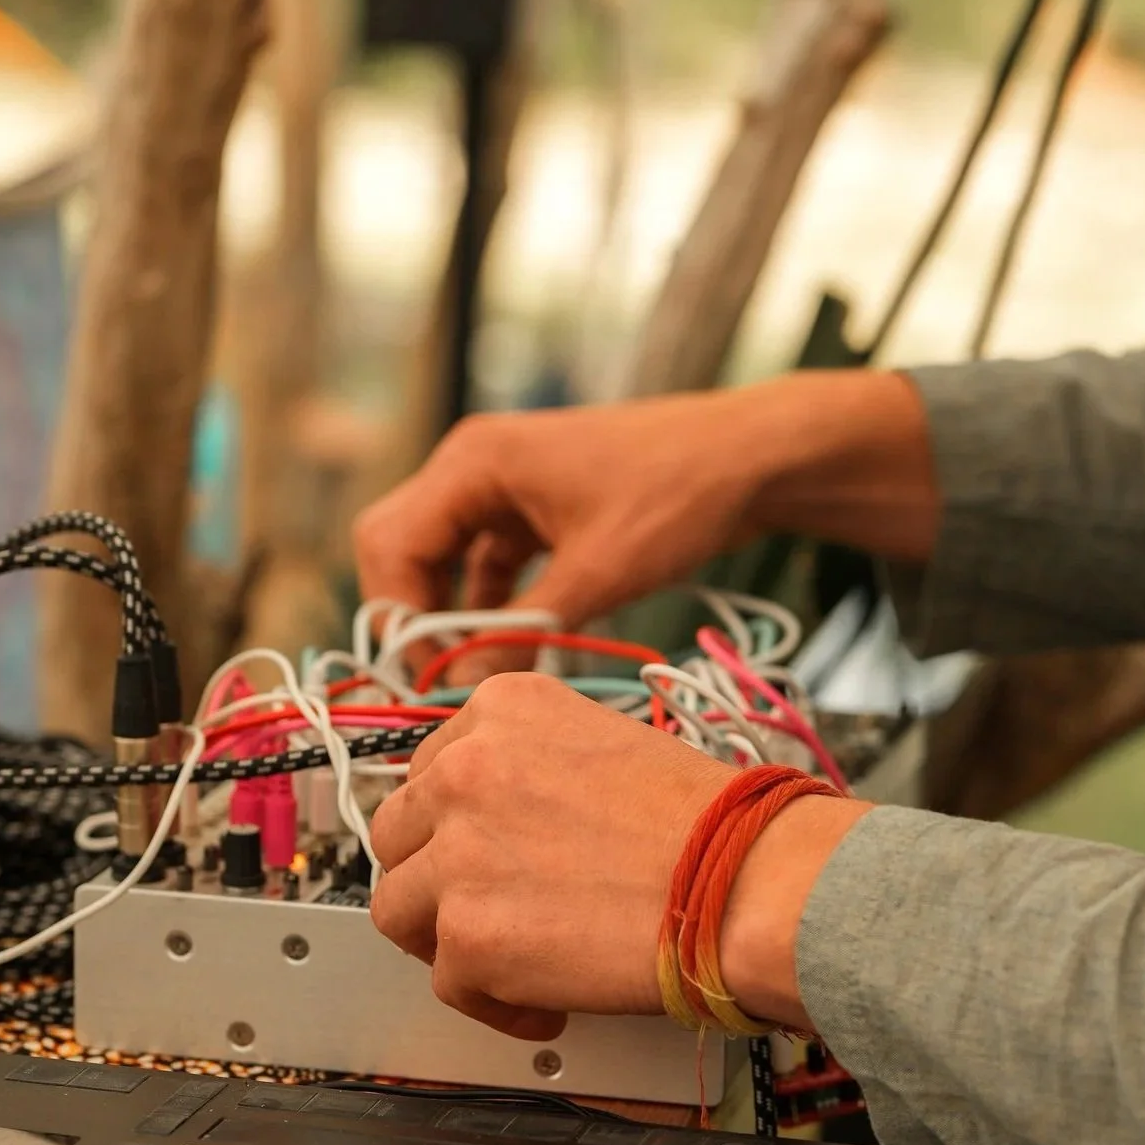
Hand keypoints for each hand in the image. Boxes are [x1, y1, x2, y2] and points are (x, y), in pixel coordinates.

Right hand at [351, 368, 938, 633]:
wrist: (754, 457)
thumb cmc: (680, 494)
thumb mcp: (598, 573)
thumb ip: (523, 631)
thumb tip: (461, 688)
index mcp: (475, 462)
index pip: (391, 541)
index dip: (396, 614)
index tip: (422, 674)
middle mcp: (477, 467)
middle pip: (406, 549)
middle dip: (417, 617)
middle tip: (439, 680)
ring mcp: (506, 487)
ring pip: (447, 561)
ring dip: (456, 616)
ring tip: (475, 676)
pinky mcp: (537, 510)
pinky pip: (491, 564)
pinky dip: (495, 607)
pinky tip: (516, 649)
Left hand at [368, 673, 865, 1037]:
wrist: (747, 882)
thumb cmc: (713, 823)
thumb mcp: (610, 745)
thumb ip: (538, 769)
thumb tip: (509, 825)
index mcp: (503, 710)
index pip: (430, 769)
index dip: (453, 822)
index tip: (476, 850)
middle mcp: (465, 771)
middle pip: (397, 834)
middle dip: (435, 876)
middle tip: (484, 907)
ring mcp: (458, 855)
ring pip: (398, 908)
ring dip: (446, 939)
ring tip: (505, 959)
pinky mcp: (469, 937)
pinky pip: (447, 982)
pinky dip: (494, 1001)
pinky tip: (547, 999)